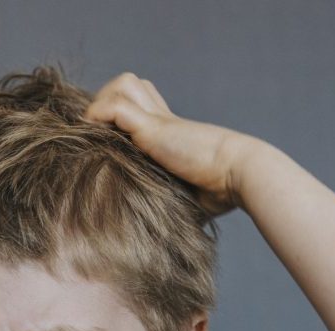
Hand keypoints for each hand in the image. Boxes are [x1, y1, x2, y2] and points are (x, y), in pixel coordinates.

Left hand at [82, 73, 257, 216]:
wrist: (241, 175)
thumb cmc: (222, 193)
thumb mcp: (187, 197)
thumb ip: (171, 204)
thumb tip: (167, 242)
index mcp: (170, 131)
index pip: (141, 102)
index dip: (121, 113)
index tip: (107, 138)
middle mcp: (162, 120)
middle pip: (129, 84)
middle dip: (107, 101)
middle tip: (98, 133)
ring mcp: (157, 121)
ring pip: (122, 86)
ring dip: (103, 104)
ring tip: (95, 133)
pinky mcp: (153, 128)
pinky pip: (115, 108)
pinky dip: (99, 117)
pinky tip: (94, 140)